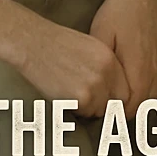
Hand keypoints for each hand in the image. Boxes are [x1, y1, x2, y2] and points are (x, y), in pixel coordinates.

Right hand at [13, 15, 131, 118]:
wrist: (31, 41)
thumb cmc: (54, 43)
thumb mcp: (88, 47)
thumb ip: (104, 67)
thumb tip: (112, 89)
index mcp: (109, 57)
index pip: (125, 89)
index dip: (114, 96)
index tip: (104, 98)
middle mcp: (106, 72)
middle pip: (116, 103)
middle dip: (103, 103)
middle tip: (85, 95)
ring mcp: (95, 86)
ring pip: (100, 110)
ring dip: (88, 107)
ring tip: (70, 89)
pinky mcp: (81, 98)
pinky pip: (84, 113)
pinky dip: (75, 108)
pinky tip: (63, 92)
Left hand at [88, 0, 156, 119]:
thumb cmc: (117, 13)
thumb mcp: (100, 34)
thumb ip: (99, 64)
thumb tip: (93, 88)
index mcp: (139, 72)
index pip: (127, 111)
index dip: (109, 116)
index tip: (92, 113)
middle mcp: (153, 76)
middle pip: (138, 112)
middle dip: (118, 116)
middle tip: (96, 111)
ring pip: (147, 104)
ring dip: (130, 108)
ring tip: (108, 104)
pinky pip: (152, 93)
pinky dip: (139, 98)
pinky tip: (122, 94)